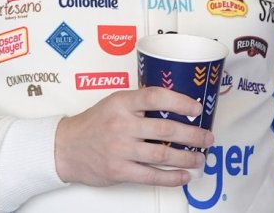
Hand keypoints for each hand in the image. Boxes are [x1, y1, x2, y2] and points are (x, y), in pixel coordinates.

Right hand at [53, 86, 214, 186]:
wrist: (66, 147)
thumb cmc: (94, 124)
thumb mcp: (114, 103)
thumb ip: (139, 103)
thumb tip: (176, 106)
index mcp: (122, 103)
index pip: (156, 97)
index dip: (181, 102)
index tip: (198, 108)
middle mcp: (121, 124)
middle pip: (166, 129)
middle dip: (193, 135)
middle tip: (207, 138)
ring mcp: (120, 149)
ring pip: (163, 155)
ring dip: (187, 158)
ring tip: (200, 158)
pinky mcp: (119, 170)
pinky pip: (152, 176)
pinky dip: (172, 178)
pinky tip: (184, 176)